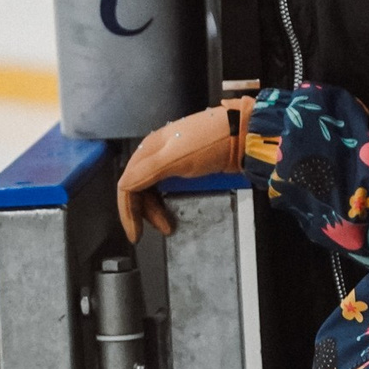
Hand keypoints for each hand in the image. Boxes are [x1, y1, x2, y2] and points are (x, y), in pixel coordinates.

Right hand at [117, 98, 254, 239]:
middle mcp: (156, 154)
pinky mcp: (189, 167)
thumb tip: (123, 188)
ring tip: (169, 225)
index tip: (137, 235)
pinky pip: (169, 188)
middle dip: (145, 212)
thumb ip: (146, 172)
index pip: (127, 185)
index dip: (128, 211)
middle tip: (164, 228)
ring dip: (157, 209)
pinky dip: (167, 201)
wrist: (244, 133)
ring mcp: (173, 160)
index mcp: (149, 149)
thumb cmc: (210, 144)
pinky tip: (175, 209)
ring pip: (153, 189)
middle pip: (139, 188)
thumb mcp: (174, 158)